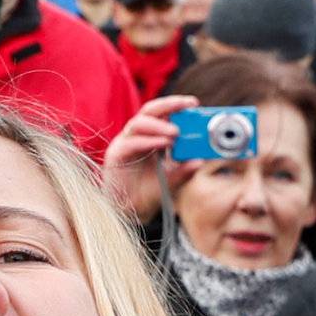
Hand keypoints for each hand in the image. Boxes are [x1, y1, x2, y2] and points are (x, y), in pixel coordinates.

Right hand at [102, 95, 200, 221]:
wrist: (130, 212)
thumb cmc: (148, 192)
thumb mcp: (172, 181)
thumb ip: (184, 171)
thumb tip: (199, 161)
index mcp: (150, 137)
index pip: (162, 114)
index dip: (176, 105)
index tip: (194, 103)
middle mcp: (136, 136)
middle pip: (150, 111)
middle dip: (169, 104)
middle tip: (187, 105)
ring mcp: (125, 143)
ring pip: (139, 123)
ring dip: (159, 125)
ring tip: (176, 132)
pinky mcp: (116, 155)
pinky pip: (131, 143)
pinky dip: (148, 141)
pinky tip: (163, 144)